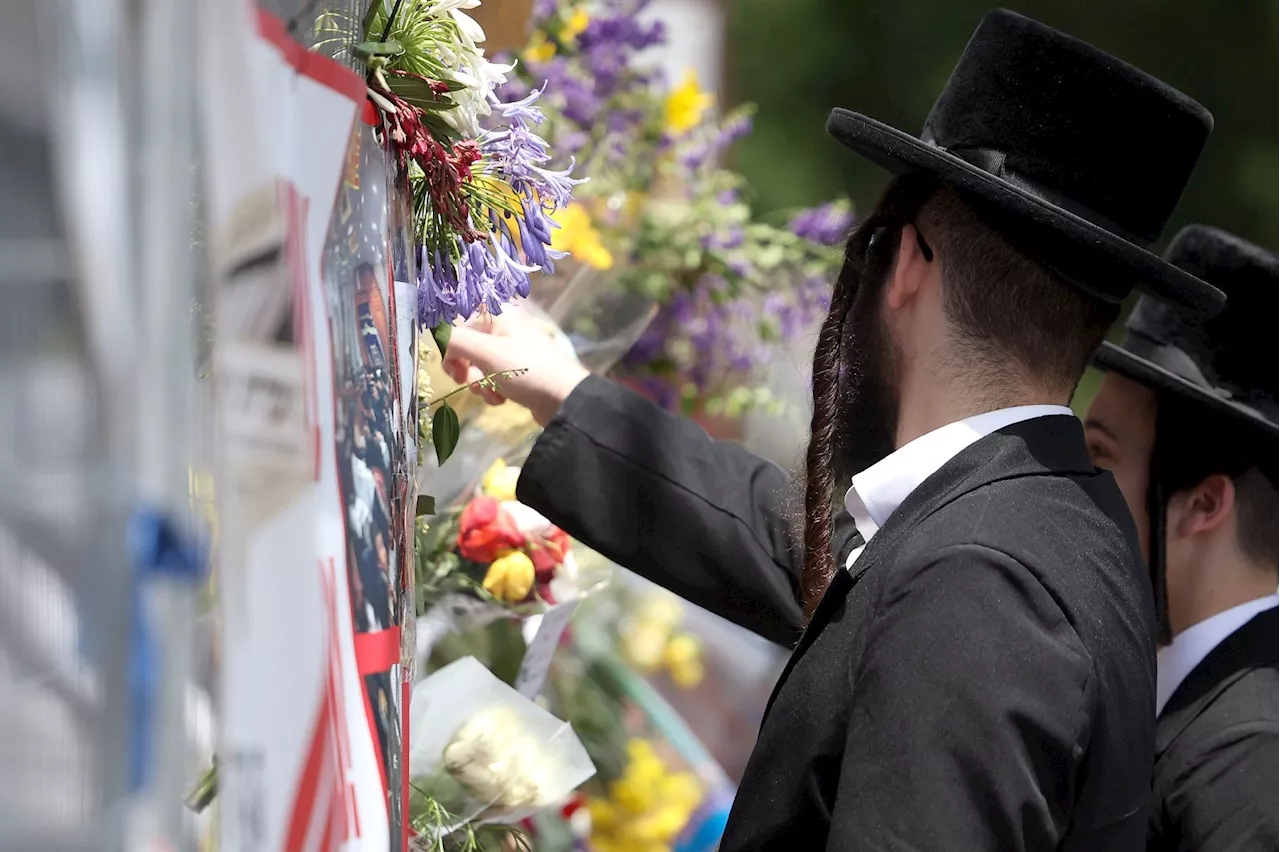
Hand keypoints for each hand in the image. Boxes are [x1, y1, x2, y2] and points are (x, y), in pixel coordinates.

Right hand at [442, 305, 589, 426]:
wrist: (565, 400)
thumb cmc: (526, 369)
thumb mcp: (486, 353)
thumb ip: (454, 340)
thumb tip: (434, 333)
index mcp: (498, 311)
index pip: (458, 318)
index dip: (450, 340)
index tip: (449, 360)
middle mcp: (504, 325)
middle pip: (465, 343)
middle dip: (463, 367)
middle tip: (463, 380)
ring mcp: (511, 349)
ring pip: (476, 363)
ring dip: (477, 382)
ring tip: (492, 393)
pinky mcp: (516, 370)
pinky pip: (491, 377)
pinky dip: (491, 389)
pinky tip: (501, 400)